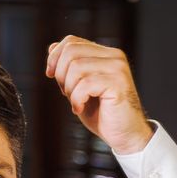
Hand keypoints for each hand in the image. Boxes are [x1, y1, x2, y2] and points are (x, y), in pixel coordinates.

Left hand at [45, 35, 152, 154]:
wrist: (126, 136)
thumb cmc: (104, 115)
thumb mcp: (80, 88)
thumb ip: (69, 68)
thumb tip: (52, 47)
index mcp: (106, 55)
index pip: (72, 41)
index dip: (55, 57)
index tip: (51, 75)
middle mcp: (114, 57)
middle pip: (71, 52)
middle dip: (61, 75)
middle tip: (67, 94)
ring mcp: (118, 69)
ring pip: (76, 67)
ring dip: (69, 89)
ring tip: (77, 103)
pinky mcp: (118, 83)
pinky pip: (85, 84)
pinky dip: (76, 99)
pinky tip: (80, 108)